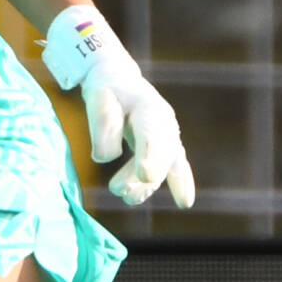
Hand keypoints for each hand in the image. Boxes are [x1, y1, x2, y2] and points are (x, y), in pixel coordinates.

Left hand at [42, 6, 196, 210]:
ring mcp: (169, 135)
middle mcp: (165, 122)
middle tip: (116, 189)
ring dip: (147, 185)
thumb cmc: (107, 89)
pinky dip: (181, 183)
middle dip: (142, 176)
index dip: (150, 156)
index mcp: (148, 107)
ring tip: (125, 197)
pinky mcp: (167, 147)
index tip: (145, 175)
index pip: (151, 135)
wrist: (118, 79)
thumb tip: (106, 158)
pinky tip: (184, 202)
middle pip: (161, 155)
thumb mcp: (98, 99)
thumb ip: (103, 127)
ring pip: (166, 165)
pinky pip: (178, 166)